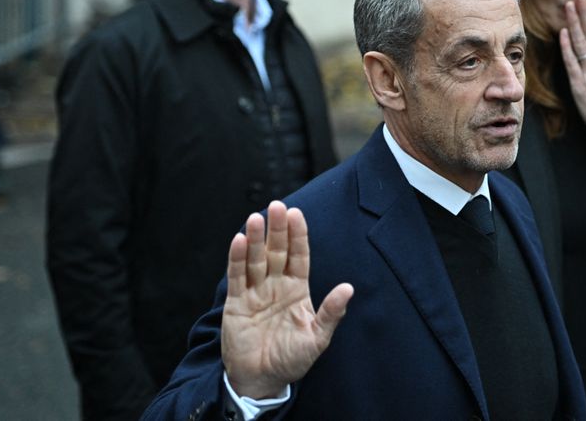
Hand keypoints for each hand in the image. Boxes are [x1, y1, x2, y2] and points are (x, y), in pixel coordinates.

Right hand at [221, 201, 353, 399]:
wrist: (262, 380)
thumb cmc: (292, 359)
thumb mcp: (317, 338)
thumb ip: (331, 313)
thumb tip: (348, 288)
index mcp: (297, 289)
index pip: (299, 256)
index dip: (298, 235)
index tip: (296, 213)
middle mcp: (276, 285)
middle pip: (277, 251)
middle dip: (277, 229)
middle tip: (277, 206)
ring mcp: (255, 292)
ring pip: (255, 259)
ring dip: (255, 239)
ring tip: (256, 218)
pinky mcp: (236, 303)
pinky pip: (238, 276)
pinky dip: (237, 259)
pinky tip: (239, 241)